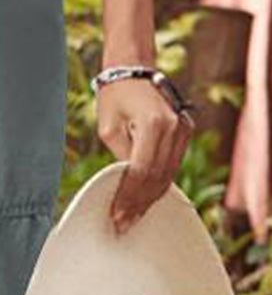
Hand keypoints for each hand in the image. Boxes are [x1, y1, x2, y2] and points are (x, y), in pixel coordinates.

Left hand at [96, 78, 194, 234]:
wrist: (134, 70)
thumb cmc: (116, 96)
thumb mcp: (108, 128)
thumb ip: (119, 157)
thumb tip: (125, 185)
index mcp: (155, 124)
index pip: (141, 172)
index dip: (129, 198)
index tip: (117, 216)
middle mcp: (175, 127)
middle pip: (157, 177)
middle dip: (139, 204)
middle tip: (123, 225)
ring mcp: (184, 130)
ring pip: (167, 175)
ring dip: (149, 198)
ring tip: (132, 217)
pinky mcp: (185, 132)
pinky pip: (172, 166)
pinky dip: (158, 184)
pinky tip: (145, 200)